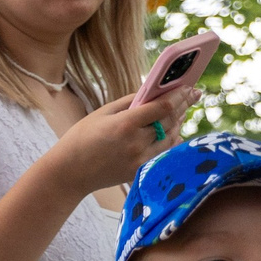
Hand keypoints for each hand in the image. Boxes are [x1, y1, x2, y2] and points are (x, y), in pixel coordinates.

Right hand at [48, 83, 196, 199]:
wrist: (69, 173)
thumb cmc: (81, 138)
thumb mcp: (102, 113)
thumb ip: (129, 102)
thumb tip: (153, 93)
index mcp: (125, 124)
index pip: (163, 107)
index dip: (179, 96)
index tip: (188, 87)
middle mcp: (137, 143)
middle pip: (171, 121)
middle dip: (183, 106)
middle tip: (192, 95)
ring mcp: (140, 159)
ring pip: (171, 137)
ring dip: (178, 123)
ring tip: (181, 112)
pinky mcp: (140, 171)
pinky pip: (164, 153)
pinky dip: (172, 141)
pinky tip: (175, 133)